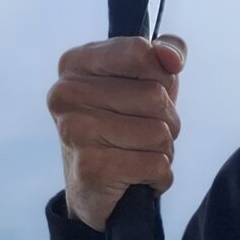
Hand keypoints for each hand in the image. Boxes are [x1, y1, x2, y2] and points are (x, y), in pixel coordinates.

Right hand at [48, 34, 186, 231]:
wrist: (93, 189)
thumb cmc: (123, 123)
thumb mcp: (147, 78)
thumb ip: (166, 51)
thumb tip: (172, 59)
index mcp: (76, 63)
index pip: (141, 52)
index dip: (161, 77)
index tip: (146, 93)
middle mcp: (66, 94)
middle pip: (154, 95)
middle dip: (166, 120)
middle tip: (142, 134)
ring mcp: (74, 131)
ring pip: (160, 133)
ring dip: (164, 151)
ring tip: (139, 155)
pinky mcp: (89, 169)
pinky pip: (157, 165)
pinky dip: (160, 176)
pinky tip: (138, 177)